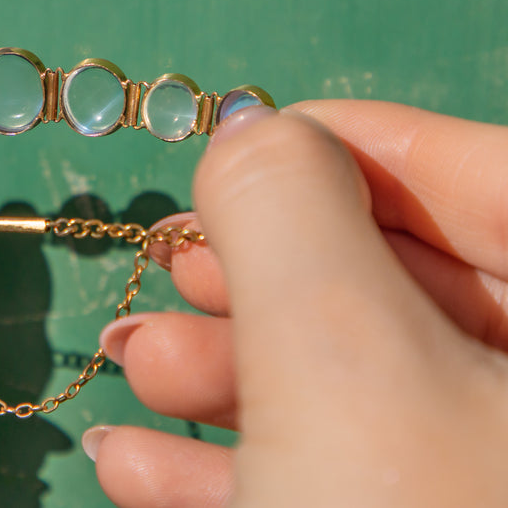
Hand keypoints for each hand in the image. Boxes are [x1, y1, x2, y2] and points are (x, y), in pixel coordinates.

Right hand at [86, 101, 507, 505]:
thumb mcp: (335, 346)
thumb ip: (288, 208)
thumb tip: (251, 133)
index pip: (486, 177)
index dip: (355, 142)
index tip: (245, 148)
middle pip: (403, 291)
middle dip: (259, 278)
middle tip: (176, 266)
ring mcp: (483, 480)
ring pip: (356, 392)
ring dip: (221, 374)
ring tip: (134, 362)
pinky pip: (333, 477)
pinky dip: (233, 463)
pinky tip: (138, 460)